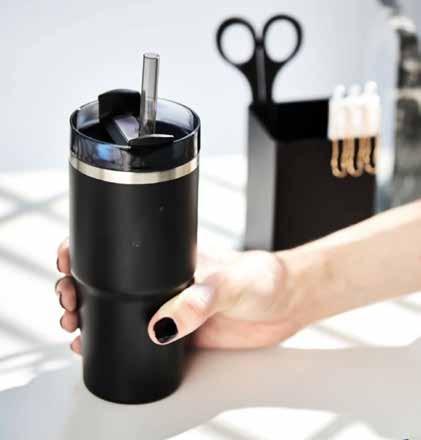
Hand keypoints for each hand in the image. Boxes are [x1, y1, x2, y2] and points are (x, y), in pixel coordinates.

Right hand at [55, 239, 300, 352]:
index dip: (90, 252)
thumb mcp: (231, 283)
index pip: (123, 249)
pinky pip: (141, 339)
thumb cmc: (264, 277)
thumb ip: (200, 301)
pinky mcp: (181, 333)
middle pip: (111, 282)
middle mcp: (165, 282)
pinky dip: (116, 343)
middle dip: (79, 289)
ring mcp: (171, 308)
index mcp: (172, 259)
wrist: (286, 303)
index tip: (68, 260)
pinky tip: (99, 347)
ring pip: (120, 312)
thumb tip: (161, 324)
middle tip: (67, 301)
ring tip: (74, 328)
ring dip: (91, 317)